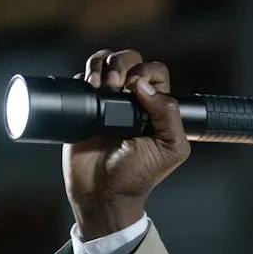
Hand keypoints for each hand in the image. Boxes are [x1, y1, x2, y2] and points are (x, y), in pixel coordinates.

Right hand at [63, 49, 190, 238]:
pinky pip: (83, 77)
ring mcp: (107, 101)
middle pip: (130, 60)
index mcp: (157, 107)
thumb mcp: (169, 148)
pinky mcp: (85, 106)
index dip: (147, 72)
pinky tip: (89, 88)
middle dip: (122, 63)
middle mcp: (132, 100)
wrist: (102, 193)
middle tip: (117, 84)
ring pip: (107, 62)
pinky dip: (85, 74)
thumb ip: (168, 116)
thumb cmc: (137, 175)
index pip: (156, 72)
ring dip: (102, 64)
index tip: (136, 88)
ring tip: (99, 85)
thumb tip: (145, 87)